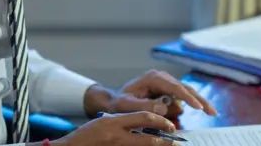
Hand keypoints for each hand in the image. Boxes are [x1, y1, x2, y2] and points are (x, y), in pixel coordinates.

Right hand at [49, 111, 178, 145]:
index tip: (169, 124)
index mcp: (114, 122)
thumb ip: (124, 121)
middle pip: (149, 140)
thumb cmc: (86, 135)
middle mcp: (117, 137)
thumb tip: (147, 124)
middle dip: (165, 141)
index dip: (161, 121)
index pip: (145, 118)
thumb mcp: (105, 121)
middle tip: (173, 140)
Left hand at [84, 69, 216, 118]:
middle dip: (199, 99)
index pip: (174, 87)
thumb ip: (145, 105)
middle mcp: (162, 77)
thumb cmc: (119, 102)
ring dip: (197, 101)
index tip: (198, 107)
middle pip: (185, 88)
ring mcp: (165, 82)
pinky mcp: (167, 88)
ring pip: (186, 91)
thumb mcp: (127, 105)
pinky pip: (182, 95)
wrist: (115, 99)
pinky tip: (199, 108)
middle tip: (212, 111)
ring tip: (209, 111)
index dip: (187, 97)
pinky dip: (191, 102)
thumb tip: (164, 106)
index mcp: (153, 78)